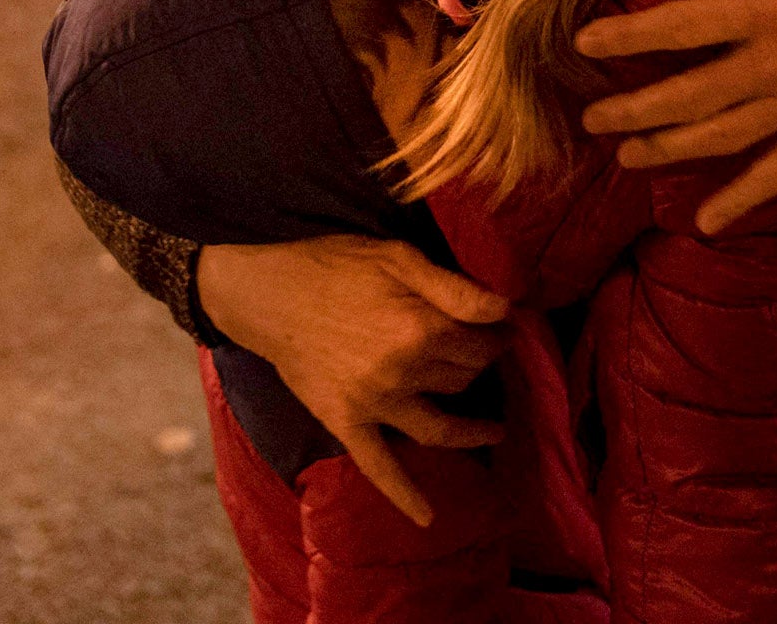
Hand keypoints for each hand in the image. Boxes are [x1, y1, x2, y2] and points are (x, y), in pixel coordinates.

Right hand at [196, 235, 510, 525]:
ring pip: (440, 427)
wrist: (270, 293)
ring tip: (496, 431)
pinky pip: (379, 467)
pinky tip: (428, 517)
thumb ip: (457, 288)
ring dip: (472, 432)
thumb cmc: (338, 265)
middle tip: (484, 357)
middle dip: (480, 366)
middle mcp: (403, 372)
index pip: (482, 344)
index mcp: (421, 327)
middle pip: (463, 379)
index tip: (501, 330)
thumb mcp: (401, 258)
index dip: (498, 335)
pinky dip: (404, 495)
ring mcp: (374, 404)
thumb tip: (506, 310)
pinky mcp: (346, 424)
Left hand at [575, 0, 776, 234]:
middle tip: (591, 118)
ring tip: (627, 155)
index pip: (681, 26)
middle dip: (633, 108)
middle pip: (688, 94)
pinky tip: (706, 222)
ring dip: (668, 149)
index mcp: (773, 8)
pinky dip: (740, 200)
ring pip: (720, 138)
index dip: (628, 36)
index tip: (585, 43)